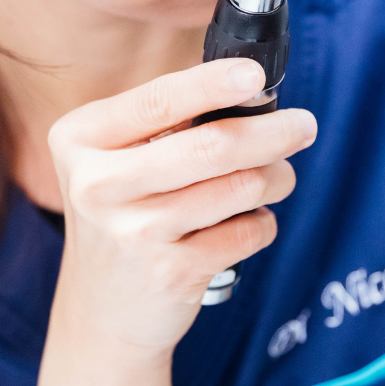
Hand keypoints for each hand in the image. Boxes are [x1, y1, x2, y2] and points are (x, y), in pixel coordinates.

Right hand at [35, 58, 316, 385]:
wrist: (99, 311)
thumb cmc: (122, 213)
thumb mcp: (115, 158)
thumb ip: (166, 122)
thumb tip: (249, 90)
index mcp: (80, 139)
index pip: (156, 100)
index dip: (211, 85)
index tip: (256, 74)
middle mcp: (98, 184)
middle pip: (209, 145)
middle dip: (270, 132)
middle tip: (303, 125)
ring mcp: (134, 233)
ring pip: (237, 188)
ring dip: (274, 177)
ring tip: (279, 175)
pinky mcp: (170, 274)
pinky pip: (245, 233)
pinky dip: (262, 222)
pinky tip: (251, 220)